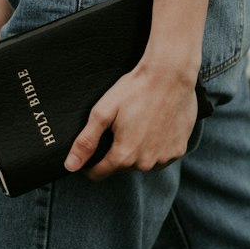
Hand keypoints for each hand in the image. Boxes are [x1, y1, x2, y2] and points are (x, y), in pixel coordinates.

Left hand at [64, 60, 198, 180]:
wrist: (170, 75)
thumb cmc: (135, 90)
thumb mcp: (103, 112)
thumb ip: (86, 142)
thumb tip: (70, 166)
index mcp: (123, 156)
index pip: (99, 173)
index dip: (91, 163)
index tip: (93, 147)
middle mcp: (145, 163)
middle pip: (121, 166)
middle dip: (117, 151)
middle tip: (119, 125)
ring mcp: (164, 158)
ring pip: (142, 162)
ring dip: (138, 150)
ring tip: (138, 124)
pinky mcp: (179, 150)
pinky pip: (161, 156)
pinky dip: (156, 146)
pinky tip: (155, 126)